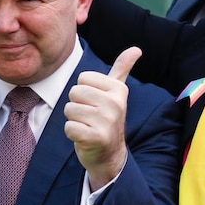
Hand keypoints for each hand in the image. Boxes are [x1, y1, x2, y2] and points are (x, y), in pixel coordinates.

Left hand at [64, 47, 141, 190]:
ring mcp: (106, 121)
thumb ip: (122, 69)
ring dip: (74, 120)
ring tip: (88, 126)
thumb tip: (136, 49)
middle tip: (90, 117)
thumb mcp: (116, 93)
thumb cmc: (106, 119)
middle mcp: (115, 104)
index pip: (82, 78)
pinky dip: (72, 133)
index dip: (84, 92)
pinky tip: (85, 137)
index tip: (96, 103)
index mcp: (118, 89)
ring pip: (69, 109)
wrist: (109, 154)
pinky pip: (69, 127)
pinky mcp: (95, 138)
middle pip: (74, 92)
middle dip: (77, 105)